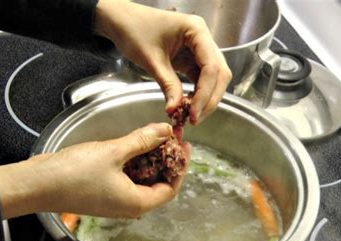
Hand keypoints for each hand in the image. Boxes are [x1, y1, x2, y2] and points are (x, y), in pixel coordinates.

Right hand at [0, 123, 189, 218]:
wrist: (36, 184)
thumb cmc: (74, 173)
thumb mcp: (114, 152)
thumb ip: (143, 141)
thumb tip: (165, 131)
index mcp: (137, 203)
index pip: (171, 189)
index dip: (180, 168)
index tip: (183, 147)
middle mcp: (128, 206)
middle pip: (158, 185)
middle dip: (166, 161)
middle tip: (169, 139)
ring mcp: (115, 201)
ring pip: (142, 181)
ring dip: (150, 161)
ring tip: (154, 138)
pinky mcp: (103, 193)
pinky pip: (127, 180)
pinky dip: (134, 164)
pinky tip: (134, 146)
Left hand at [94, 0, 231, 123]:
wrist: (122, 21)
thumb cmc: (133, 30)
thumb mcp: (151, 60)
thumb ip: (168, 85)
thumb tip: (175, 110)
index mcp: (197, 31)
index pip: (211, 67)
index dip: (205, 93)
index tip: (194, 113)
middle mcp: (204, 38)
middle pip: (219, 74)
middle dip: (209, 99)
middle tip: (195, 119)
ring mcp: (200, 48)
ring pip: (214, 78)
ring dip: (205, 98)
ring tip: (191, 115)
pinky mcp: (193, 58)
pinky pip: (202, 79)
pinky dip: (197, 94)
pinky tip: (188, 106)